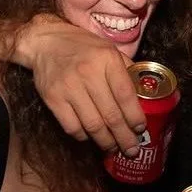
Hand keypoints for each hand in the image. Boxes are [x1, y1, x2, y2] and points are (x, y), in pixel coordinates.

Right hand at [17, 15, 144, 153]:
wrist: (45, 42)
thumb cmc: (83, 46)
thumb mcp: (109, 50)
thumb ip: (126, 70)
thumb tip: (145, 92)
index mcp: (107, 60)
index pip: (125, 95)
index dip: (135, 116)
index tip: (141, 129)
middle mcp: (89, 74)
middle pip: (111, 114)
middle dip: (123, 137)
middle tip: (131, 150)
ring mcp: (69, 87)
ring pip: (92, 125)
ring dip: (105, 142)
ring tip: (113, 149)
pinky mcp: (53, 98)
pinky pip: (71, 126)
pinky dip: (83, 136)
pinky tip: (91, 138)